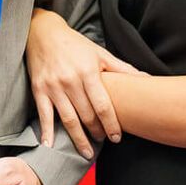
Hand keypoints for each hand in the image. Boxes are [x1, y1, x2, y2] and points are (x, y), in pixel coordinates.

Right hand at [26, 7, 138, 158]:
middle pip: (87, 115)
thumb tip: (147, 79)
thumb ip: (122, 69)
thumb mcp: (100, 53)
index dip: (111, 124)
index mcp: (88, 72)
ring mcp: (53, 87)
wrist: (43, 33)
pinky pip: (44, 115)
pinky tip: (50, 146)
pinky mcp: (39, 90)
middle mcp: (70, 81)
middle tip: (104, 141)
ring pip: (68, 119)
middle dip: (97, 132)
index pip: (103, 105)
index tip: (117, 137)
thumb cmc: (75, 44)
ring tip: (87, 152)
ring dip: (78, 139)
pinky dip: (47, 132)